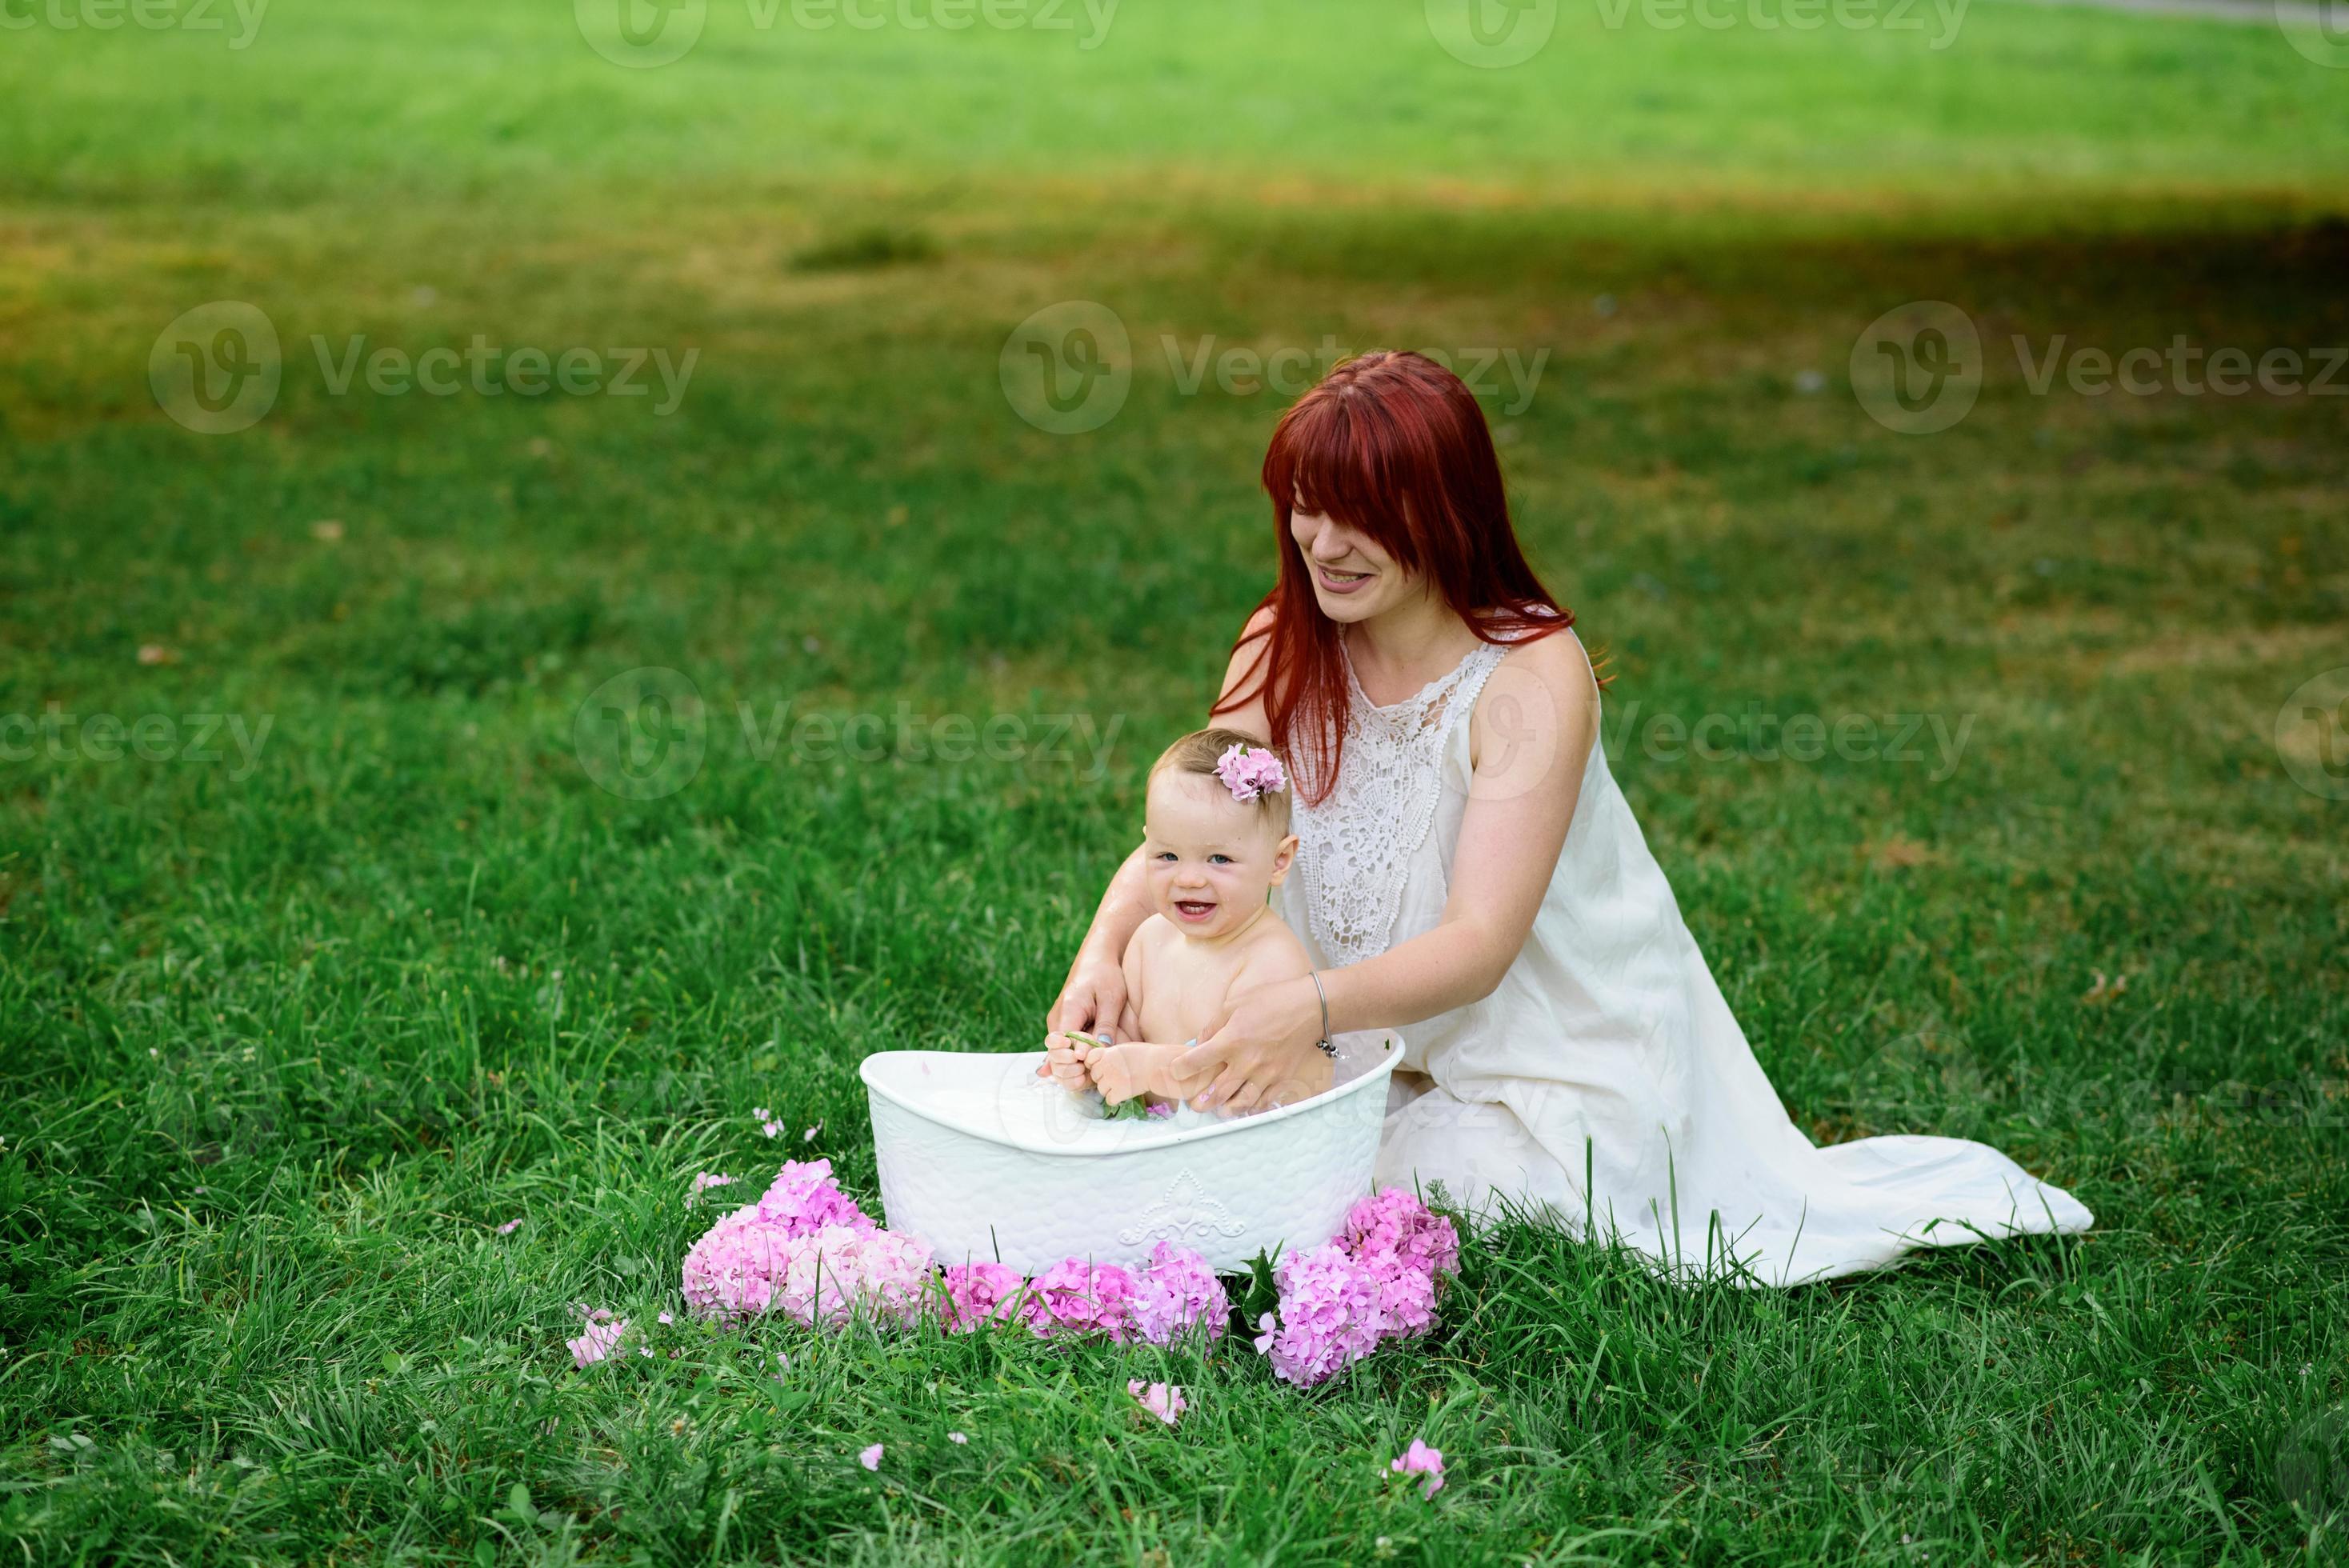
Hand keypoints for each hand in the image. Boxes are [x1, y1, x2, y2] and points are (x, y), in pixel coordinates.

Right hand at [1041, 950, 1126, 1076]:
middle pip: (1055, 1054)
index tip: (1088, 1062)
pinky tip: (1078, 1074)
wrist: (1095, 959)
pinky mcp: (1063, 1027)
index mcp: (1068, 1010)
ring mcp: (1057, 1024)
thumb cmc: (1106, 975)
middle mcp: (1057, 1019)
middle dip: (1069, 1068)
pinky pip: (1061, 1050)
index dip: (1074, 1059)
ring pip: (1057, 1055)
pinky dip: (1069, 1062)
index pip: (1062, 1044)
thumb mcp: (1112, 998)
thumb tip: (1100, 1051)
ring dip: (1069, 1068)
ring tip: (1087, 1076)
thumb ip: (1106, 1025)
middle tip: (1088, 1074)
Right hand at [1043, 1031, 1098, 1094]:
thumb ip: (1083, 1045)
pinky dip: (1077, 1080)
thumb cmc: (1089, 1050)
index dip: (1057, 1042)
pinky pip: (1067, 1083)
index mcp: (1059, 1042)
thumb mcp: (1088, 1042)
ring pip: (1061, 1071)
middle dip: (1070, 1057)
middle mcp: (1054, 1056)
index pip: (1050, 1040)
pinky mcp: (1063, 1082)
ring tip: (1083, 1067)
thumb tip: (1078, 1055)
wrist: (1095, 1065)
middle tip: (1079, 1058)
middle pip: (1055, 1056)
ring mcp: (1057, 1070)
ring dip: (1076, 1069)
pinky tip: (1082, 1076)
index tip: (1068, 1043)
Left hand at [1086, 1042, 1154, 1106]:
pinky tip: (1123, 1093)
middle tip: (1116, 1077)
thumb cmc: (1147, 1055)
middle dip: (1103, 1077)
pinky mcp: (1119, 1092)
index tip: (1103, 1066)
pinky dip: (1115, 1099)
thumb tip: (1102, 1059)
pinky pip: (1109, 1100)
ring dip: (1109, 1089)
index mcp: (1108, 1053)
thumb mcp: (1125, 1048)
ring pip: (1100, 1089)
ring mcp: (1112, 1079)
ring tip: (1121, 1085)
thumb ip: (1111, 1053)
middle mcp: (1107, 1065)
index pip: (1089, 1059)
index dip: (1095, 1063)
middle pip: (1095, 1076)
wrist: (1159, 1065)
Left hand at [1172, 976, 1329, 1114]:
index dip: (1181, 1068)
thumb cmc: (1270, 999)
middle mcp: (1246, 1061)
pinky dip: (1252, 1108)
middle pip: (1217, 1092)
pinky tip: (1245, 1106)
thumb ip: (1213, 1026)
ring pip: (1240, 1103)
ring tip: (1219, 1110)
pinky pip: (1264, 1101)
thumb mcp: (1234, 1003)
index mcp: (1231, 1040)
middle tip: (1194, 1105)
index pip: (1197, 1061)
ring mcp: (1265, 1073)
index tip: (1175, 1072)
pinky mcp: (1281, 1078)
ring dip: (1226, 1109)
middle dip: (1201, 1102)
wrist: (1309, 1007)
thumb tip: (1199, 1043)